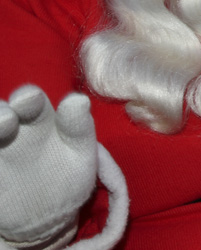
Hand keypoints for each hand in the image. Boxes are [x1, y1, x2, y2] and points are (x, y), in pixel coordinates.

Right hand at [0, 85, 97, 244]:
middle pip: (0, 112)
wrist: (48, 216)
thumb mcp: (79, 154)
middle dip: (1, 112)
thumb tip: (79, 99)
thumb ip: (79, 127)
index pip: (30, 100)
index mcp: (39, 119)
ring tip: (2, 130)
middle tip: (7, 121)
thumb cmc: (68, 178)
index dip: (27, 97)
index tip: (30, 100)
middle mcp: (11, 129)